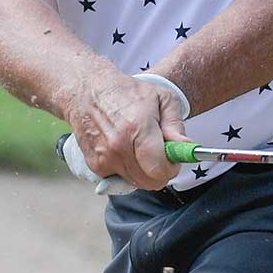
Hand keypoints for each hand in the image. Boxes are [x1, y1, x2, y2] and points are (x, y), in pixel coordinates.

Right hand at [63, 69, 189, 190]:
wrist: (86, 90)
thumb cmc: (125, 91)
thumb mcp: (161, 98)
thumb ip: (175, 125)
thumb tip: (186, 147)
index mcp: (137, 129)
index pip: (160, 170)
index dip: (171, 168)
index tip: (172, 159)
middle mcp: (118, 147)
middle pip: (149, 182)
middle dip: (158, 171)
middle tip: (158, 153)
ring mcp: (104, 158)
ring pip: (135, 182)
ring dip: (142, 171)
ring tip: (138, 147)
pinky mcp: (94, 165)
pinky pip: (119, 178)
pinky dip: (126, 169)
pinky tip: (123, 149)